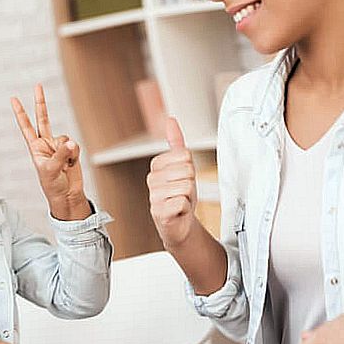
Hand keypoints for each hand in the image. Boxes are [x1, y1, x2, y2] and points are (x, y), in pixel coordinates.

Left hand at [11, 84, 89, 220]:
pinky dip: (74, 155)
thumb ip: (60, 154)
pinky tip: (71, 164)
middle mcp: (45, 144)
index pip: (26, 126)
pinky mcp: (71, 151)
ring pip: (65, 138)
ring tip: (64, 165)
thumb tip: (71, 143)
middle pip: (43, 119)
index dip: (20, 113)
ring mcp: (58, 147)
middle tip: (37, 86)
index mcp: (35, 148)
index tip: (13, 99)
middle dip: (41, 103)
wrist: (67, 195)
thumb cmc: (53, 185)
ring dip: (66, 151)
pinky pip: (75, 146)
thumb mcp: (51, 170)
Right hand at [147, 117, 197, 247]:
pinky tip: (179, 211)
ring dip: (189, 197)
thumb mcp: (181, 166)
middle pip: (187, 170)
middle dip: (191, 183)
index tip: (182, 179)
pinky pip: (183, 202)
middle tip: (183, 192)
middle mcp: (151, 179)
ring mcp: (153, 195)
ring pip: (186, 186)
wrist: (179, 224)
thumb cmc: (180, 195)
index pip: (184, 155)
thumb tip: (170, 120)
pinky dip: (186, 208)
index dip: (190, 169)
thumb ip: (175, 142)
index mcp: (156, 165)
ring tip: (181, 201)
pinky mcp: (158, 211)